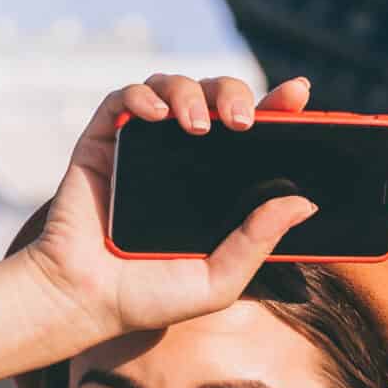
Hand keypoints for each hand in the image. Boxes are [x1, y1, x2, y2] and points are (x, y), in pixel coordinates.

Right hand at [15, 73, 320, 341]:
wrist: (83, 301)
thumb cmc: (148, 297)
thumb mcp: (217, 280)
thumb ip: (257, 243)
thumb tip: (304, 203)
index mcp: (215, 182)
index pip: (254, 130)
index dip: (278, 106)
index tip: (298, 96)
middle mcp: (181, 156)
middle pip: (216, 96)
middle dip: (235, 94)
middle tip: (241, 122)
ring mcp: (142, 145)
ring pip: (173, 86)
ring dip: (190, 93)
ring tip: (197, 126)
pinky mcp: (103, 142)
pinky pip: (124, 99)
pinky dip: (142, 97)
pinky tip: (155, 117)